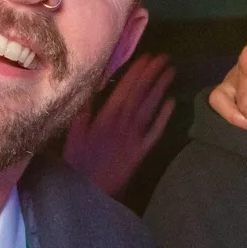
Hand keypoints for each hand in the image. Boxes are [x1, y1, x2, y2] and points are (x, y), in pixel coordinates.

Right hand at [63, 53, 175, 197]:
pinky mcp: (142, 151)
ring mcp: (135, 136)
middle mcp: (124, 122)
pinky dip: (164, 116)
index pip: (126, 87)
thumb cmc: (77, 161)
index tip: (147, 56)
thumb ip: (84, 111)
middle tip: (164, 57)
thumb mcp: (74, 133)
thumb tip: (92, 89)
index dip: (137, 71)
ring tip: (171, 71)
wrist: (88, 191)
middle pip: (141, 93)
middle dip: (152, 74)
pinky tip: (172, 102)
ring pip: (151, 107)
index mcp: (106, 115)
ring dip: (161, 88)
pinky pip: (156, 131)